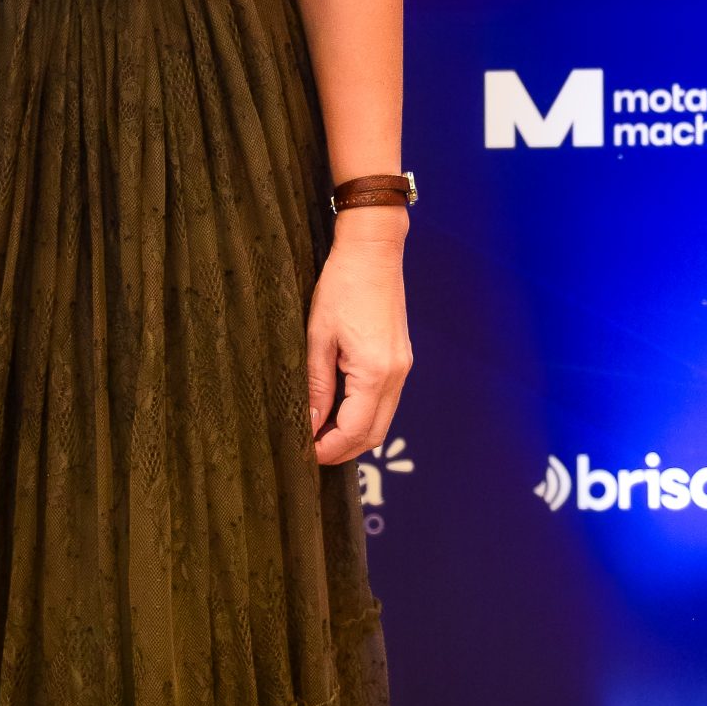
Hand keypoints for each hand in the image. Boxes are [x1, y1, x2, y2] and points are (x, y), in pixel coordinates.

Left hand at [306, 217, 412, 465]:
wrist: (373, 251)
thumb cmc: (342, 286)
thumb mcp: (318, 336)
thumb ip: (317, 384)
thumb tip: (311, 424)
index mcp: (375, 372)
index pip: (355, 431)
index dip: (329, 449)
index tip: (304, 454)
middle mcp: (396, 376)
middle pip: (374, 434)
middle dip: (344, 450)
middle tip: (311, 452)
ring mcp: (403, 368)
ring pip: (382, 420)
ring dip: (354, 434)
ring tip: (320, 433)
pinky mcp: (400, 359)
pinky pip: (385, 401)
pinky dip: (364, 414)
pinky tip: (338, 410)